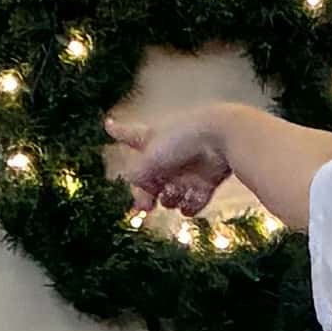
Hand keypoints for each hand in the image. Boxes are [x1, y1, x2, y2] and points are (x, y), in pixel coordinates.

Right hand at [109, 100, 242, 212]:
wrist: (222, 137)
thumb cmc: (183, 140)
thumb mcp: (149, 157)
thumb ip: (137, 176)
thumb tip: (138, 194)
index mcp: (152, 140)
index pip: (129, 135)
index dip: (118, 131)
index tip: (109, 124)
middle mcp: (168, 155)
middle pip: (149, 181)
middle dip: (145, 194)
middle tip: (145, 205)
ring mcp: (187, 170)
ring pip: (170, 196)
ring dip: (170, 200)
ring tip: (174, 193)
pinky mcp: (206, 182)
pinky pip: (192, 204)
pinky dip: (190, 206)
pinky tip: (190, 200)